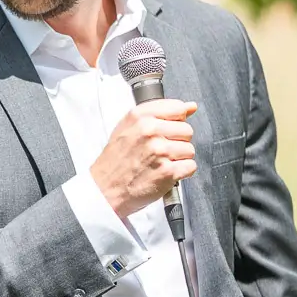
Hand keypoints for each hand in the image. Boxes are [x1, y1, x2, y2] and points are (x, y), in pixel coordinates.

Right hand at [91, 100, 197, 219]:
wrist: (105, 189)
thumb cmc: (116, 160)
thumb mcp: (129, 127)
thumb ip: (160, 113)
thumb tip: (191, 107)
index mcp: (140, 117)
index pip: (178, 108)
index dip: (177, 121)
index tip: (168, 131)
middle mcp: (150, 131)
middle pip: (187, 130)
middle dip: (178, 142)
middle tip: (161, 151)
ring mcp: (160, 151)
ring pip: (189, 149)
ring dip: (179, 159)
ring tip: (161, 163)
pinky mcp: (168, 171)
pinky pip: (190, 166)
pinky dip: (182, 172)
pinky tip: (166, 173)